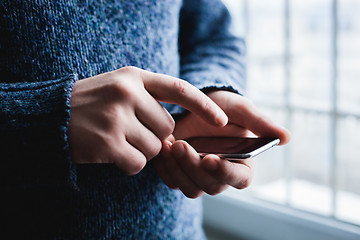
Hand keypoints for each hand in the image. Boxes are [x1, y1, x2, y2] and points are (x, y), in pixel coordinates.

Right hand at [67, 66, 227, 174]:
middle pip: (167, 128)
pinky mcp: (107, 143)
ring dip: (140, 150)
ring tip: (116, 139)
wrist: (50, 116)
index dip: (203, 106)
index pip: (179, 88)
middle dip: (155, 136)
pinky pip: (137, 164)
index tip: (222, 120)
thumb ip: (149, 100)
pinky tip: (110, 153)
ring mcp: (116, 118)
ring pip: (154, 148)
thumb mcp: (120, 88)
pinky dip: (128, 164)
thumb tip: (176, 131)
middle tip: (130, 130)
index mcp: (133, 76)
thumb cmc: (92, 103)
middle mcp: (127, 93)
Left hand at [154, 90, 289, 197]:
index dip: (226, 173)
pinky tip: (162, 148)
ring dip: (178, 169)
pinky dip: (166, 167)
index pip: (240, 179)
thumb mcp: (241, 109)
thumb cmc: (223, 106)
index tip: (210, 159)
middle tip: (182, 145)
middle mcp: (221, 175)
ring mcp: (199, 177)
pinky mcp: (180, 173)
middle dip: (194, 168)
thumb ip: (260, 123)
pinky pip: (172, 180)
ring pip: (190, 188)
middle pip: (211, 186)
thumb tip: (287, 137)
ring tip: (169, 145)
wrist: (196, 103)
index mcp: (242, 164)